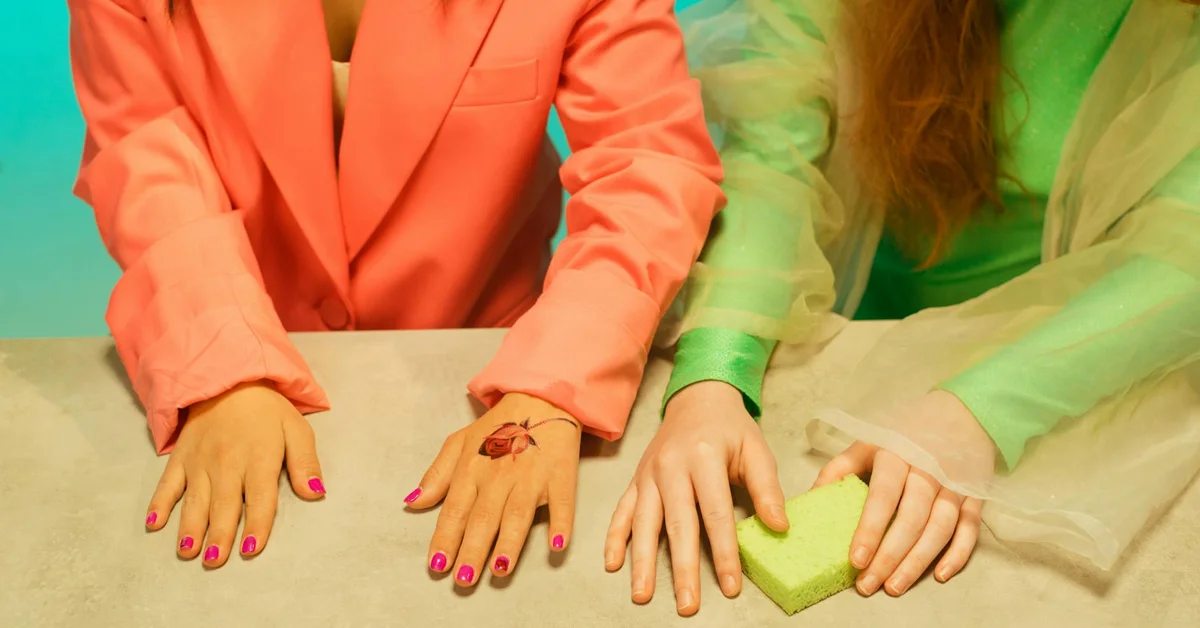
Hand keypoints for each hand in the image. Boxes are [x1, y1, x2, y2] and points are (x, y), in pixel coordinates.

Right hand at [143, 381, 325, 566]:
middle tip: (216, 561)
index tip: (250, 551)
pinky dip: (159, 503)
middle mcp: (227, 463)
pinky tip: (153, 524)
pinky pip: (167, 483)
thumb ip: (305, 464)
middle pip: (224, 505)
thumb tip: (316, 493)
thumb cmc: (268, 411)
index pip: (260, 499)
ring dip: (190, 527)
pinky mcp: (180, 457)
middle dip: (219, 535)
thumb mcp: (297, 430)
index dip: (257, 526)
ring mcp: (199, 461)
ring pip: (194, 500)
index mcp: (259, 459)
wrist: (229, 380)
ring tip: (188, 552)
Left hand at [405, 392, 581, 586]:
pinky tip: (556, 546)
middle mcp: (499, 475)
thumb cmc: (499, 426)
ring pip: (518, 514)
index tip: (437, 566)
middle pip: (483, 518)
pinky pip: (561, 504)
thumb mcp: (460, 442)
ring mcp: (531, 477)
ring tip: (499, 571)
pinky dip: (560, 524)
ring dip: (509, 543)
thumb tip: (413, 504)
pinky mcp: (560, 476)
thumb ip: (436, 475)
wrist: (541, 399)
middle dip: (472, 550)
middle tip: (463, 580)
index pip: (455, 509)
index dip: (445, 538)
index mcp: (472, 468)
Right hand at [605, 381, 787, 616]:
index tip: (730, 586)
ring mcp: (650, 474)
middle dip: (682, 568)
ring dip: (642, 561)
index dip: (724, 553)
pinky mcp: (637, 479)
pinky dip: (615, 537)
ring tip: (642, 595)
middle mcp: (672, 466)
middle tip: (686, 605)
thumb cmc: (730, 429)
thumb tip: (779, 527)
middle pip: (677, 525)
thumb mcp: (756, 450)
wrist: (698, 399)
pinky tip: (613, 563)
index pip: (716, 513)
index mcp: (704, 457)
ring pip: (645, 523)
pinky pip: (622, 511)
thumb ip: (767, 488)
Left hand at [812, 390, 993, 595]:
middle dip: (889, 556)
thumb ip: (840, 467)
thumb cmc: (905, 432)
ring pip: (939, 529)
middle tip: (869, 585)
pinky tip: (941, 575)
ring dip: (918, 562)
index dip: (869, 530)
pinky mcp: (975, 496)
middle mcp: (928, 471)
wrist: (961, 412)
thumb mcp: (869, 440)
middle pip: (911, 519)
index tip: (855, 559)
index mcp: (897, 455)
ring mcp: (955, 485)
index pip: (883, 496)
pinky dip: (958, 554)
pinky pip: (969, 530)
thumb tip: (812, 497)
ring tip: (894, 586)